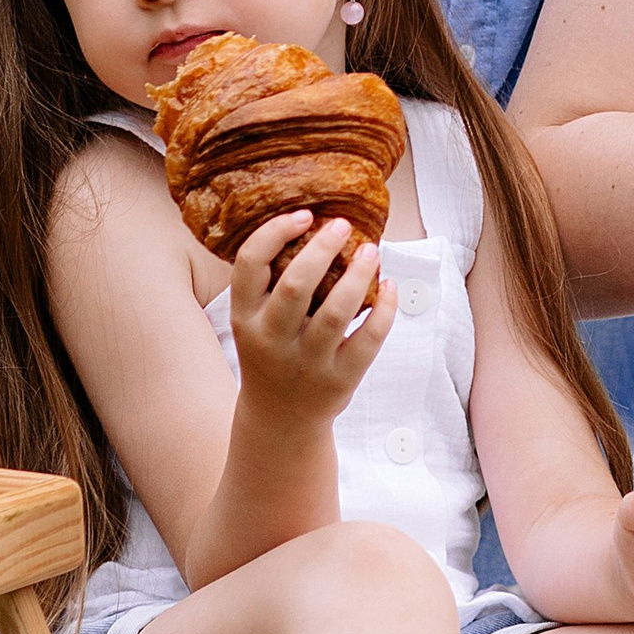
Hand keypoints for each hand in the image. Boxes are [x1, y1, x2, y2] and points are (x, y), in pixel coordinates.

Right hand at [227, 212, 394, 420]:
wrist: (281, 419)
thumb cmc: (273, 352)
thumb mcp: (255, 322)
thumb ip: (273, 282)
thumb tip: (318, 223)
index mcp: (245, 317)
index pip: (249, 264)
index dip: (275, 232)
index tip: (305, 215)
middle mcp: (271, 340)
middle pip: (296, 285)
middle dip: (322, 248)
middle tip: (342, 225)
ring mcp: (306, 363)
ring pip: (336, 312)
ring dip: (357, 275)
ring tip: (370, 250)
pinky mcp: (339, 379)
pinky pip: (369, 340)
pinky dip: (384, 309)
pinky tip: (388, 286)